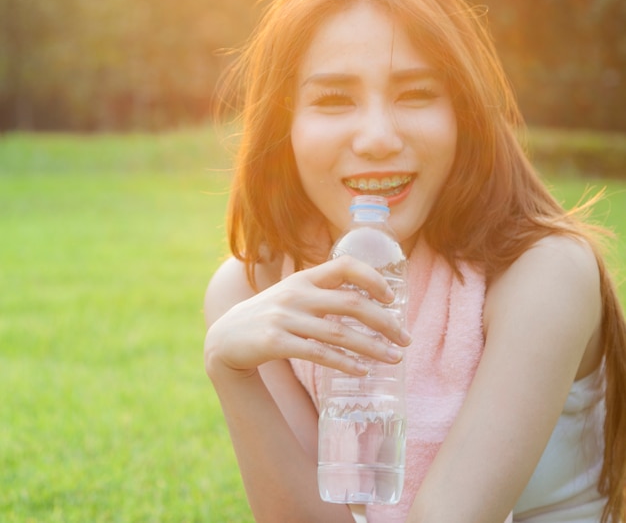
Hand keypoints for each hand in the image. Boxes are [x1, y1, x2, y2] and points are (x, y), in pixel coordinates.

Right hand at [204, 255, 411, 379]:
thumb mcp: (293, 293)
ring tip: (394, 359)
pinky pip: (317, 353)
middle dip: (384, 322)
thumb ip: (322, 291)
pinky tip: (361, 371)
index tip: (392, 298)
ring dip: (372, 347)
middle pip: (351, 304)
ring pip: (339, 333)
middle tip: (406, 340)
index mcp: (304, 278)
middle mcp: (297, 294)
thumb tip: (366, 299)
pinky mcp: (275, 342)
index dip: (372, 278)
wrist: (226, 337)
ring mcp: (285, 318)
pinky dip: (343, 363)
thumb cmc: (269, 315)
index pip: (344, 265)